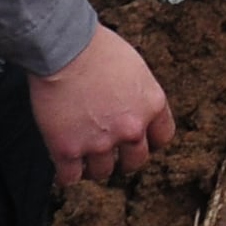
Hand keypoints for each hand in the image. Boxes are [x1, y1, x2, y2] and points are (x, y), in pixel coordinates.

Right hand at [30, 25, 175, 183]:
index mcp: (152, 105)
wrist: (64, 47)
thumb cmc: (96, 47)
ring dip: (93, 166)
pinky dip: (66, 173)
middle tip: (110, 151)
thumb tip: (132, 107)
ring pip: (102, 172)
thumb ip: (138, 95)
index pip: (162, 138)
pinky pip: (70, 177)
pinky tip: (63, 163)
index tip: (137, 140)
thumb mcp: (135, 68)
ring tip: (83, 156)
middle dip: (123, 159)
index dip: (148, 141)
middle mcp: (131, 128)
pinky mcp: (68, 149)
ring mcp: (100, 142)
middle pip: (135, 161)